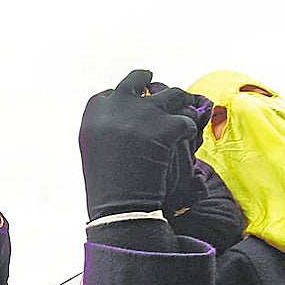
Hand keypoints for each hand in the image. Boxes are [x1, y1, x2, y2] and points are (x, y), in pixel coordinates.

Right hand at [79, 70, 199, 219]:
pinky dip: (190, 130)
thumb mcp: (94, 149)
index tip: (132, 107)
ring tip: (185, 115)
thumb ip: (106, 128)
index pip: (110, 94)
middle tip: (161, 91)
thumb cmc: (105, 185)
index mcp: (94, 112)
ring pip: (172, 94)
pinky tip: (187, 141)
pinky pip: (186, 120)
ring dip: (180, 104)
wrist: (119, 205)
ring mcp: (142, 113)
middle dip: (151, 83)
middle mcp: (116, 106)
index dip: (125, 99)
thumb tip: (124, 120)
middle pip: (138, 79)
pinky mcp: (164, 126)